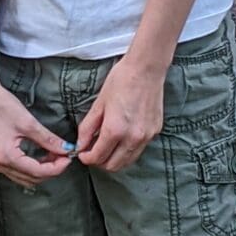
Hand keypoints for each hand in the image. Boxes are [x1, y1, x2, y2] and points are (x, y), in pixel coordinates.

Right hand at [0, 79, 73, 187]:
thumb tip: (66, 149)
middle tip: (64, 155)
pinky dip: (31, 167)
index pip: (38, 172)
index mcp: (6, 157)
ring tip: (55, 155)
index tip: (69, 158)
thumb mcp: (28, 122)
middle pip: (32, 179)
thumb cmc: (0, 104)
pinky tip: (41, 155)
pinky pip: (17, 171)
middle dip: (51, 170)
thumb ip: (48, 139)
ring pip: (25, 177)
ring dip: (42, 170)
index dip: (57, 167)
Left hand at [76, 52, 164, 172]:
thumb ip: (88, 127)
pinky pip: (138, 150)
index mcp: (115, 130)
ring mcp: (146, 137)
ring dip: (114, 159)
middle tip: (93, 151)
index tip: (82, 154)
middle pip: (113, 165)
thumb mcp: (99, 103)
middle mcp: (132, 138)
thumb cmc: (121, 80)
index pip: (98, 157)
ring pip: (127, 161)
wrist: (146, 69)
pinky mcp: (154, 132)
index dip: (87, 158)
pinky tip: (122, 137)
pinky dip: (128, 150)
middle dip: (100, 162)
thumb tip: (80, 144)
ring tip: (107, 146)